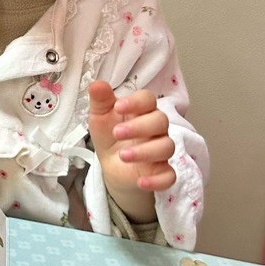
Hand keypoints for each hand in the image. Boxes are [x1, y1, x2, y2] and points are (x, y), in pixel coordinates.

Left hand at [86, 80, 175, 219]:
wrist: (113, 166)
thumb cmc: (110, 136)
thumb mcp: (101, 118)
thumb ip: (101, 101)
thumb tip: (96, 84)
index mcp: (142, 112)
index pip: (149, 99)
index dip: (137, 102)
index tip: (118, 107)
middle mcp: (156, 130)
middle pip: (161, 121)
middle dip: (140, 126)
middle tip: (117, 133)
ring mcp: (161, 151)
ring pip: (166, 147)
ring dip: (145, 151)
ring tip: (123, 156)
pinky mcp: (162, 172)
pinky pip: (169, 176)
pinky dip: (157, 180)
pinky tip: (140, 181)